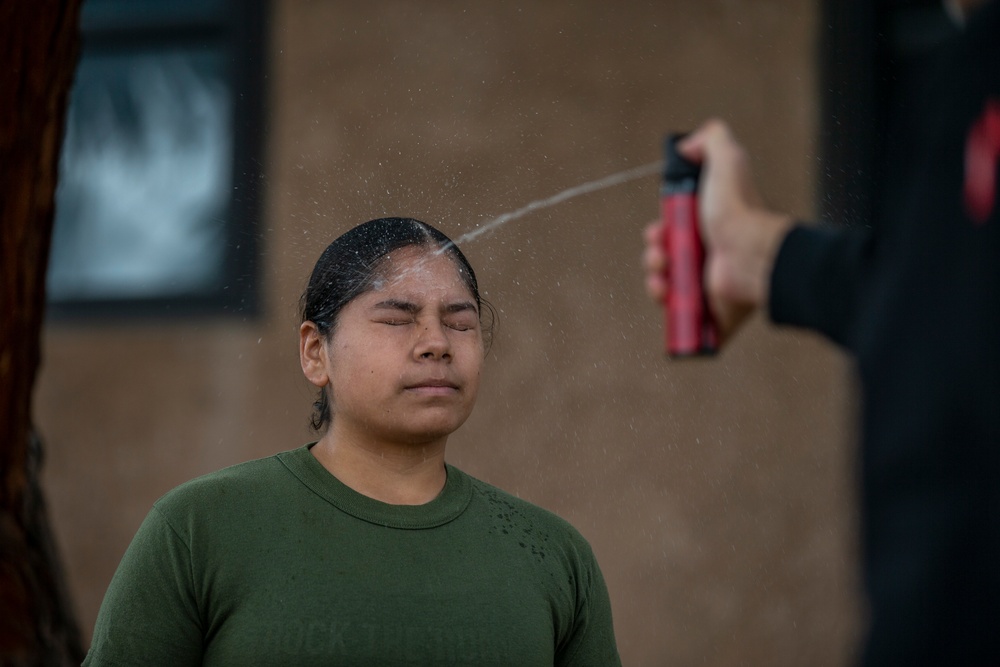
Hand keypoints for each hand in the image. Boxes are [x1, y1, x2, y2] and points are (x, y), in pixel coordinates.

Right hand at [643, 119, 793, 342]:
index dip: (658, 231)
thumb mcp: (728, 162)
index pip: (673, 233)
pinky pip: (677, 313)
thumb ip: (711, 140)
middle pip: (666, 259)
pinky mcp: (708, 312)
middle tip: (660, 252)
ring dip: (655, 278)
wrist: (750, 257)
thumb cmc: (740, 213)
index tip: (657, 229)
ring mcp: (708, 286)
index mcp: (710, 229)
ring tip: (663, 274)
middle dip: (653, 255)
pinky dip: (665, 302)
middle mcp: (709, 257)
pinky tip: (666, 292)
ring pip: (666, 286)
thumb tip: (687, 143)